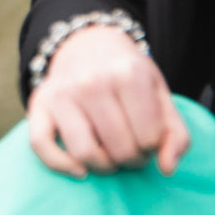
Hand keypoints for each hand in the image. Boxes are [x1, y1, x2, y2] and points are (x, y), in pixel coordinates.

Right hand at [25, 25, 189, 177]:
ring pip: (84, 153)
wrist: (88, 44)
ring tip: (111, 158)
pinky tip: (79, 169)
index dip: (153, 147)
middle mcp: (92, 82)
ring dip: (103, 167)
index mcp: (127, 74)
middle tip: (132, 150)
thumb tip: (167, 168)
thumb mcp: (160, 94)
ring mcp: (62, 93)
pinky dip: (60, 164)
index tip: (148, 139)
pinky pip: (41, 145)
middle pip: (119, 149)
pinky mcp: (38, 103)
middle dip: (131, 160)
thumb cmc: (128, 76)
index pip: (149, 138)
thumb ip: (176, 133)